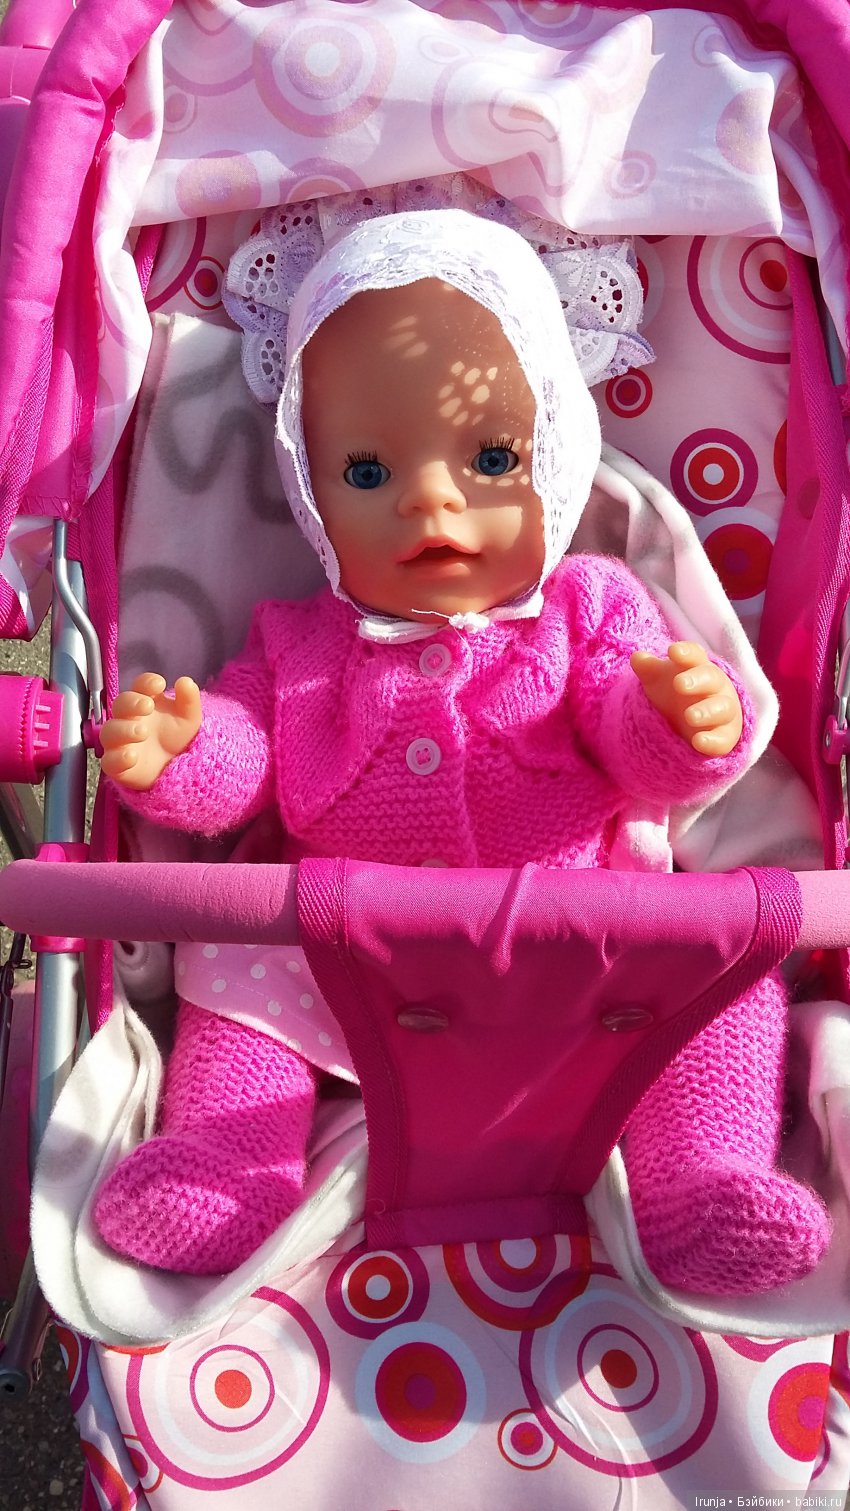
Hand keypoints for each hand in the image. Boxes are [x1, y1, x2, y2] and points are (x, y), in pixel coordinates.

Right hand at [100, 673, 201, 789]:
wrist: (174, 766)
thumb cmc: (176, 736)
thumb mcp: (189, 718)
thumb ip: (189, 699)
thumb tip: (186, 681)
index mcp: (145, 701)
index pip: (140, 685)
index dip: (146, 682)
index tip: (159, 685)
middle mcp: (128, 718)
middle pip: (120, 704)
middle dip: (131, 703)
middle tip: (147, 706)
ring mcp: (119, 741)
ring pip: (110, 731)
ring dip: (124, 730)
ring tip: (142, 732)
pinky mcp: (116, 764)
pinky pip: (109, 761)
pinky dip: (118, 758)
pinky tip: (132, 757)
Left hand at [630, 642, 742, 755]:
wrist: (693, 721)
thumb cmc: (674, 692)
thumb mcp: (658, 680)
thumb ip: (648, 669)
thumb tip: (636, 657)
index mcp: (698, 667)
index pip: (695, 655)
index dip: (686, 652)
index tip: (673, 652)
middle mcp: (715, 687)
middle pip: (712, 678)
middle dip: (697, 680)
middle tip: (679, 684)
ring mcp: (722, 711)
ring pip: (723, 708)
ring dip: (707, 711)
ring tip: (689, 716)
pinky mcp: (724, 736)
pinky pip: (723, 739)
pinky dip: (712, 741)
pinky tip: (698, 742)